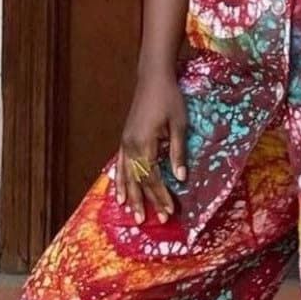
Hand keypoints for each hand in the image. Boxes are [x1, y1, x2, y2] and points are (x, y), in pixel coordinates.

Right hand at [115, 70, 187, 225]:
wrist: (152, 78)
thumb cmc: (169, 98)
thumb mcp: (180, 125)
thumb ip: (178, 152)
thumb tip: (181, 178)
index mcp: (144, 143)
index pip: (153, 177)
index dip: (161, 196)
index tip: (170, 211)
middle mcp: (130, 146)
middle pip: (138, 180)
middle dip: (146, 201)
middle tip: (152, 221)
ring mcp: (125, 143)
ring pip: (126, 175)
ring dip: (130, 196)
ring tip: (134, 214)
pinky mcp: (124, 139)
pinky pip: (120, 165)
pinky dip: (120, 181)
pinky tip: (119, 194)